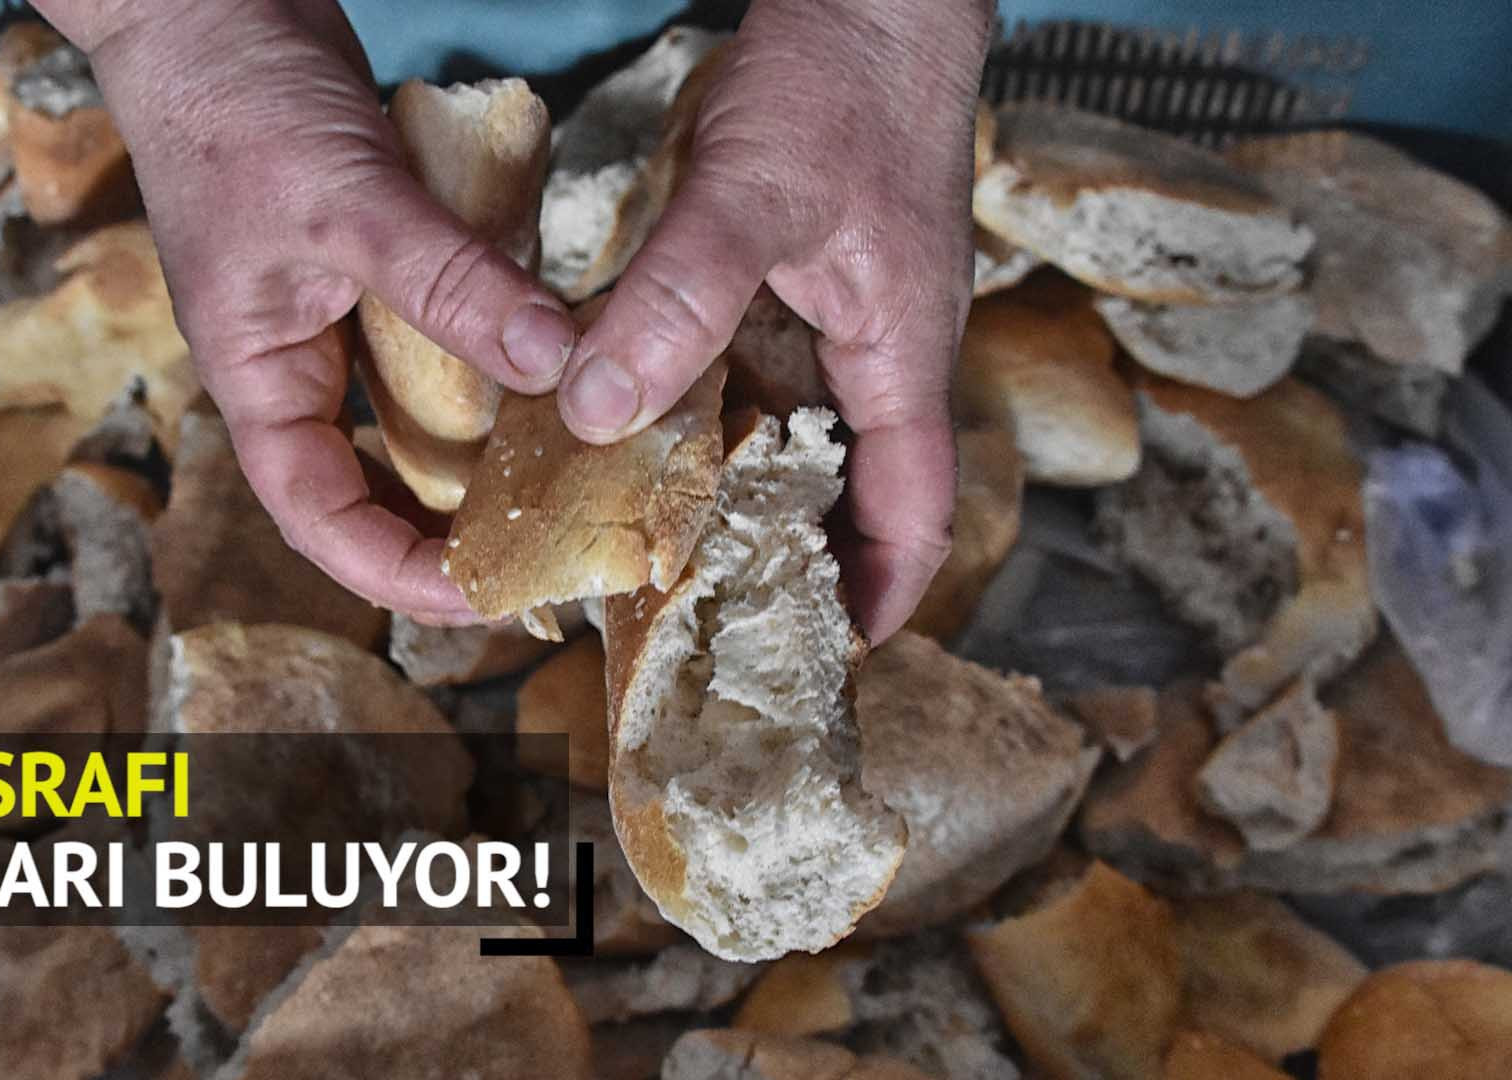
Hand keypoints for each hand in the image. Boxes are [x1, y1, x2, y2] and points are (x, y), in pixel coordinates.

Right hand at [32, 0, 576, 622]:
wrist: (212, 1)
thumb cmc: (237, 103)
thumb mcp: (348, 206)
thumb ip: (450, 287)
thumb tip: (558, 367)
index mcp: (257, 375)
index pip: (317, 512)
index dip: (392, 570)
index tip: (480, 597)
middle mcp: (296, 360)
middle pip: (373, 479)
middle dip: (450, 524)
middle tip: (547, 547)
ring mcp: (337, 313)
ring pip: (416, 411)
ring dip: (483, 442)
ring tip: (569, 472)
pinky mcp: (376, 265)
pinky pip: (440, 339)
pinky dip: (493, 355)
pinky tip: (555, 364)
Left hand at [557, 0, 991, 641]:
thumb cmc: (844, 84)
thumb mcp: (754, 195)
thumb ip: (679, 301)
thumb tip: (600, 413)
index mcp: (903, 354)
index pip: (916, 509)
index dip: (882, 589)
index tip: (828, 652)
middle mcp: (880, 350)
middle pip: (854, 488)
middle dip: (801, 558)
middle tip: (717, 618)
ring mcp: (842, 314)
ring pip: (801, 434)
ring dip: (749, 489)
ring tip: (667, 546)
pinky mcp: (801, 279)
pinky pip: (763, 374)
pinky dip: (718, 414)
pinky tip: (650, 429)